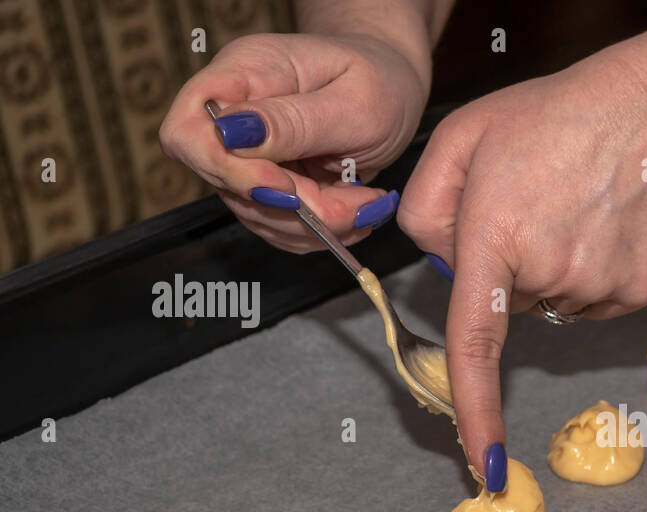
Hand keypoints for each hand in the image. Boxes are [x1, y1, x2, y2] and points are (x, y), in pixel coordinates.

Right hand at [159, 31, 429, 250]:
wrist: (391, 86)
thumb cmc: (377, 79)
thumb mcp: (353, 99)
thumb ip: (295, 120)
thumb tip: (232, 134)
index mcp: (242, 75)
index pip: (188, 133)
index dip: (228, 171)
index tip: (288, 189)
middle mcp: (233, 117)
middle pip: (227, 185)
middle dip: (295, 210)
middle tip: (359, 204)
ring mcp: (246, 156)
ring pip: (257, 215)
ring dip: (315, 226)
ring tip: (367, 204)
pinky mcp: (267, 186)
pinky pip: (280, 226)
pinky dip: (320, 232)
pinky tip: (356, 213)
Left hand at [398, 43, 646, 489]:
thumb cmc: (552, 118)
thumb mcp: (460, 137)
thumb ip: (424, 209)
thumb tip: (445, 273)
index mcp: (496, 234)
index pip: (474, 343)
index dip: (476, 412)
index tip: (485, 467)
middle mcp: (550, 272)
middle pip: (507, 306)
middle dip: (506, 268)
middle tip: (532, 203)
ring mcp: (600, 287)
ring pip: (550, 305)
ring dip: (550, 268)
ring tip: (572, 205)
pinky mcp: (636, 291)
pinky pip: (591, 303)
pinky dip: (588, 274)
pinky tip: (602, 224)